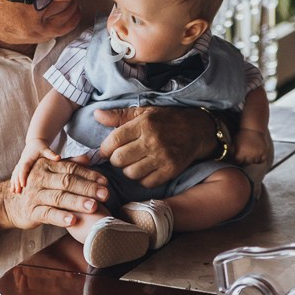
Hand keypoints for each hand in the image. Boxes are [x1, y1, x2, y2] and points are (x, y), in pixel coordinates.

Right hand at [0, 158, 109, 231]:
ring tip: (94, 207)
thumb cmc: (37, 187)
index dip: (89, 175)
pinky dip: (60, 218)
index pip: (71, 169)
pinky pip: (47, 214)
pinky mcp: (31, 212)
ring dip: (77, 202)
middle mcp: (40, 178)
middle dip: (88, 188)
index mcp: (46, 166)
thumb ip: (69, 165)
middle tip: (105, 194)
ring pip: (59, 197)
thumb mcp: (51, 173)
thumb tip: (88, 159)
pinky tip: (73, 221)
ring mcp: (34, 195)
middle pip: (67, 182)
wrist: (10, 203)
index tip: (105, 182)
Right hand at [11, 139, 59, 192]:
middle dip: (17, 182)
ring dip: (14, 183)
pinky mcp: (20, 166)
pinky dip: (13, 181)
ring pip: (15, 174)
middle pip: (17, 173)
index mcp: (27, 158)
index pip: (24, 168)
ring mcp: (20, 164)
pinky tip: (12, 189)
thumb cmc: (41, 146)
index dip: (23, 176)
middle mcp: (22, 161)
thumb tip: (59, 157)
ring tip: (13, 192)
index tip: (23, 185)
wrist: (35, 142)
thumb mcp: (46, 149)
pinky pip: (15, 174)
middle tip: (18, 192)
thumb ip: (51, 154)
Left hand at [95, 106, 212, 187]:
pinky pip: (146, 182)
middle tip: (120, 157)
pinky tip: (145, 170)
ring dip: (128, 170)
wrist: (197, 130)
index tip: (106, 150)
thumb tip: (97, 115)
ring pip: (131, 173)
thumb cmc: (166, 120)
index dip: (104, 148)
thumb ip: (119, 115)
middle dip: (115, 160)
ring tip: (133, 163)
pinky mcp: (171, 170)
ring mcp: (162, 157)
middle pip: (119, 159)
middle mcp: (153, 141)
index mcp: (144, 124)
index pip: (114, 141)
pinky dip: (142, 179)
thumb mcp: (144, 112)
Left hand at [232, 128, 268, 164]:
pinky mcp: (264, 153)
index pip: (238, 162)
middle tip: (244, 155)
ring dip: (252, 159)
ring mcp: (257, 155)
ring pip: (254, 162)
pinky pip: (262, 160)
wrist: (253, 129)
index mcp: (240, 154)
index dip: (237, 160)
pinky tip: (257, 155)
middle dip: (244, 160)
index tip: (238, 157)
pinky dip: (259, 159)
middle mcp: (249, 156)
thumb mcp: (234, 143)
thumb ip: (231, 151)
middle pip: (246, 163)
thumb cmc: (242, 135)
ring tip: (251, 154)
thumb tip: (229, 158)